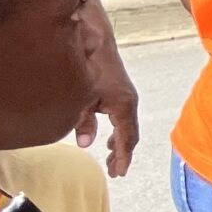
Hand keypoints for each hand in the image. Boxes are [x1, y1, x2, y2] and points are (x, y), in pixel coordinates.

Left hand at [74, 5, 140, 177]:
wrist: (94, 38)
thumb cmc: (88, 66)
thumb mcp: (81, 98)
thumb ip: (83, 122)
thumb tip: (85, 143)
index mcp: (123, 106)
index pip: (127, 139)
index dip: (123, 157)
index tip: (118, 173)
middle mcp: (129, 102)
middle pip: (130, 134)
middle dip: (122, 153)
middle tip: (114, 170)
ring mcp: (126, 95)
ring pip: (126, 125)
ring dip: (120, 141)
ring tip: (111, 156)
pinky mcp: (119, 90)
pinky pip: (122, 116)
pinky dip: (117, 129)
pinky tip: (108, 134)